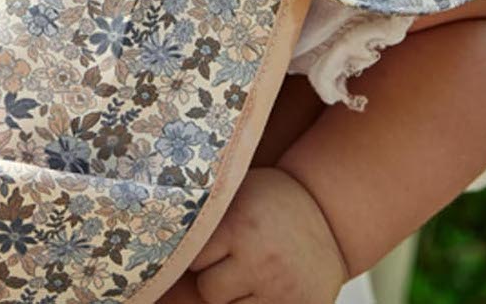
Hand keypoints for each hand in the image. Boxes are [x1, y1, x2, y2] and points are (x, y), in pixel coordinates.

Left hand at [173, 167, 347, 303]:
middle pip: (209, 290)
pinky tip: (261, 287)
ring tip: (249, 270)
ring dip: (234, 295)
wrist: (328, 215)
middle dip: (214, 278)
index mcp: (240, 225)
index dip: (196, 252)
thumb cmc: (269, 202)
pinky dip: (253, 303)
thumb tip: (158, 238)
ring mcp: (280, 290)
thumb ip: (205, 215)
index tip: (205, 243)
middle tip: (230, 258)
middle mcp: (260, 259)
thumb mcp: (238, 193)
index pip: (193, 257)